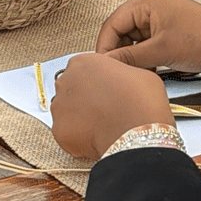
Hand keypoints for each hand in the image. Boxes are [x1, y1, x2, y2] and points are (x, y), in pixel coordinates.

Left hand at [49, 52, 173, 158]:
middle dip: (85, 100)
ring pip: (67, 112)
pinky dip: (78, 138)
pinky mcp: (58, 130)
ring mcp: (59, 106)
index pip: (83, 70)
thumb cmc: (142, 102)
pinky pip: (66, 134)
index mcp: (83, 62)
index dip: (96, 83)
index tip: (105, 91)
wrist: (139, 133)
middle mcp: (65, 81)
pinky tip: (96, 138)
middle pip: (71, 90)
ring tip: (102, 126)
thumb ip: (120, 73)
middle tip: (105, 110)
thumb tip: (122, 81)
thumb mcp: (139, 73)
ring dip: (80, 118)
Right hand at [97, 0, 200, 72]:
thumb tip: (106, 63)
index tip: (102, 68)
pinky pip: (146, 43)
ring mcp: (160, 17)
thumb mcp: (160, 52)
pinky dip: (145, 57)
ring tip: (137, 73)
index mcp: (145, 1)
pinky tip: (149, 70)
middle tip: (119, 73)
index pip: (112, 24)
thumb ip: (129, 57)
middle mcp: (150, 5)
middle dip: (121, 54)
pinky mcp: (168, 29)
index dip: (105, 48)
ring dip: (134, 58)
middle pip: (121, 31)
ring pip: (134, 40)